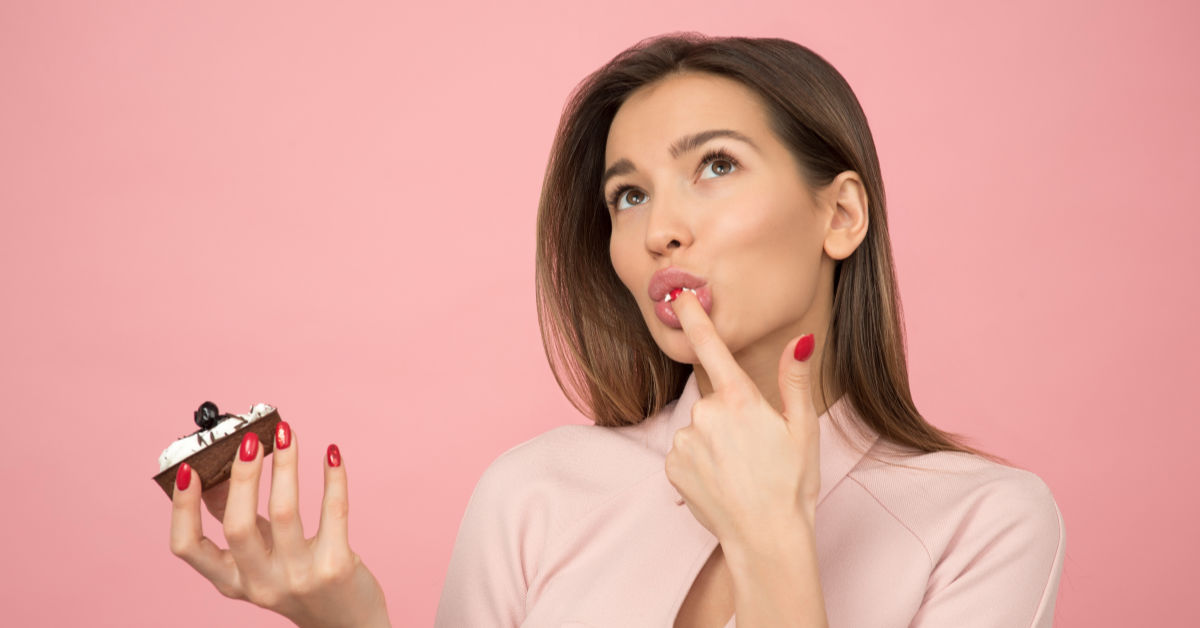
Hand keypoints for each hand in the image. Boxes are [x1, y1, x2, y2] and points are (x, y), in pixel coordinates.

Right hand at [169, 422, 389, 627]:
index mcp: (232, 581)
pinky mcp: (337, 566)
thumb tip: (216, 472)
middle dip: (242, 477)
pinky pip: (334, 511)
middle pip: (238, 526)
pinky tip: (331, 453)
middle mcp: (261, 583)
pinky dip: (333, 478)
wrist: (349, 624)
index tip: (188, 469)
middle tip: (249, 440)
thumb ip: (239, 521)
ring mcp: (299, 577)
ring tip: (287, 434)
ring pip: (286, 512)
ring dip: (285, 465)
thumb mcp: (262, 558)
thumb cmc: (301, 579)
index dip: (182, 507)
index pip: (187, 548)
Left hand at [664, 289, 821, 547]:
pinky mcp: (671, 466)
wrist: (766, 538)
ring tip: (739, 472)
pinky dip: (699, 463)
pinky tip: (720, 482)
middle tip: (755, 452)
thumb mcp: (803, 429)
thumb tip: (801, 340)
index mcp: (741, 400)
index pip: (712, 348)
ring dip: (714, 444)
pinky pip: (685, 454)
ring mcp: (685, 441)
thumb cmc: (792, 484)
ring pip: (698, 429)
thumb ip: (793, 380)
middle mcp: (706, 414)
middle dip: (729, 419)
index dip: (694, 318)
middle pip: (713, 402)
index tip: (678, 295)